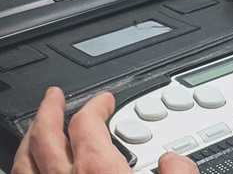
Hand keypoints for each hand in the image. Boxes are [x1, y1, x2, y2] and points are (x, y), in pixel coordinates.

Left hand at [12, 87, 198, 173]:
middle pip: (44, 136)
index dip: (95, 105)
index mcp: (99, 172)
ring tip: (36, 127)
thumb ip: (179, 172)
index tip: (104, 101)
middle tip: (54, 95)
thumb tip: (174, 160)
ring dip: (30, 138)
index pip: (87, 124)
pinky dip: (24, 169)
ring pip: (24, 162)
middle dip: (48, 110)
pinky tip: (33, 168)